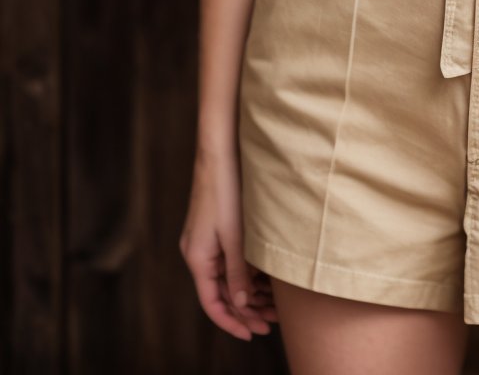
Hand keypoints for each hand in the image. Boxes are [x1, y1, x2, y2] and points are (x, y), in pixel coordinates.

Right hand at [180, 149, 278, 339]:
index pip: (212, 303)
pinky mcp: (214, 230)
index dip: (232, 322)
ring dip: (248, 292)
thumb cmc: (226, 190)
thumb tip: (242, 305)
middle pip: (220, 292)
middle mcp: (197, 253)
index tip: (252, 334)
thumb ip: (238, 272)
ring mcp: (204, 241)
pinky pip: (228, 261)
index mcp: (197, 258)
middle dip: (245, 310)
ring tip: (275, 304)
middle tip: (272, 322)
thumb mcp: (236, 236)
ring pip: (226, 277)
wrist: (219, 152)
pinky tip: (266, 278)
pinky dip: (246, 272)